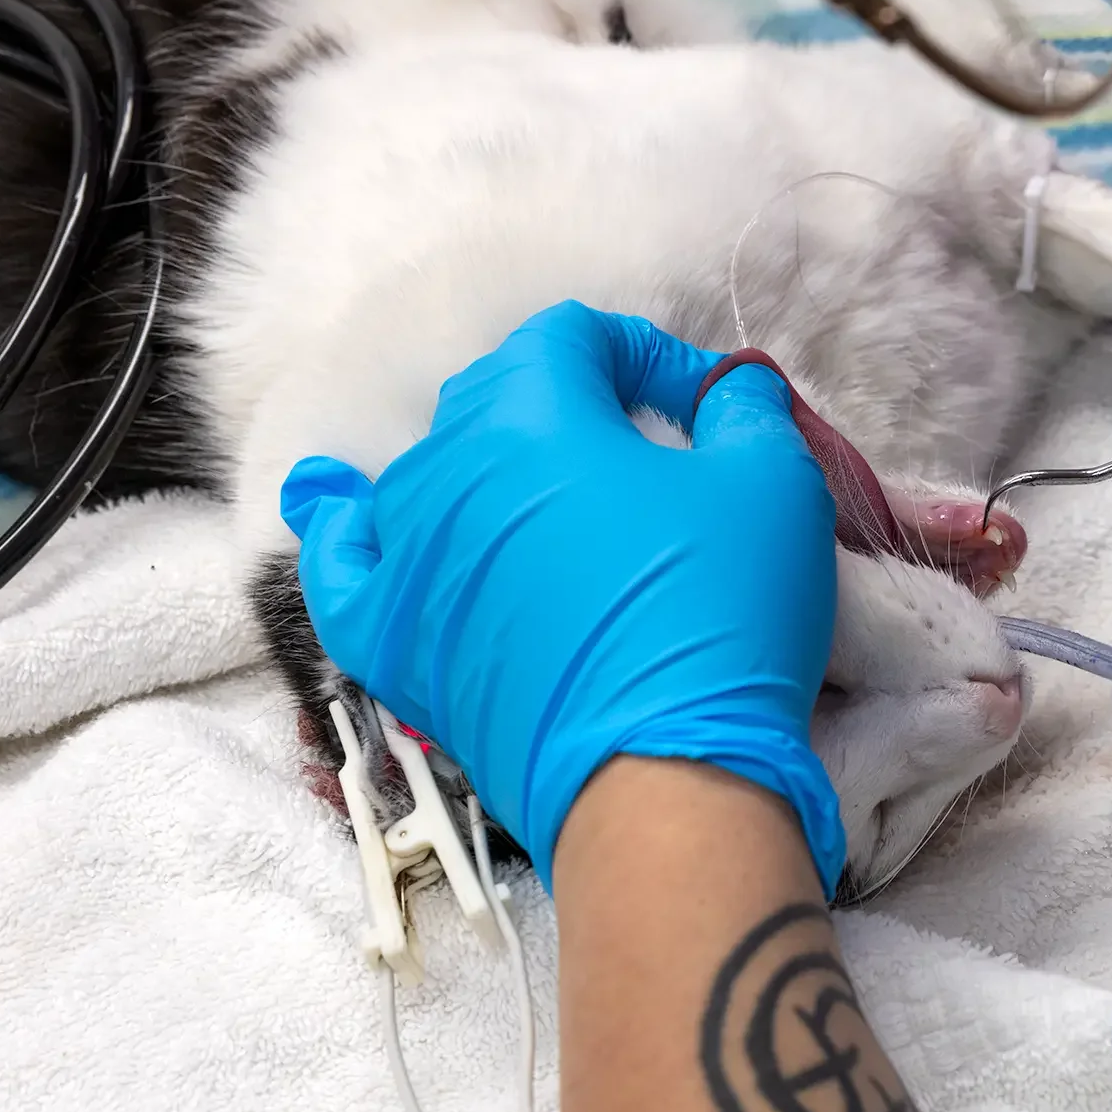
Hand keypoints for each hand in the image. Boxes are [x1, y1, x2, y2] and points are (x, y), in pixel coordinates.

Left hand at [278, 302, 843, 892]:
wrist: (661, 776)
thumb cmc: (719, 614)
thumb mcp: (774, 485)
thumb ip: (743, 407)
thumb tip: (724, 389)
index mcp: (535, 413)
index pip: (572, 335)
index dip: (640, 353)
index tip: (698, 404)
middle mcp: (450, 471)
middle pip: (498, 394)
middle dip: (571, 403)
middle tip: (643, 457)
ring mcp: (408, 558)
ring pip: (431, 472)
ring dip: (493, 466)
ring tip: (549, 502)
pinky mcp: (393, 641)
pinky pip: (343, 562)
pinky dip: (344, 525)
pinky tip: (337, 503)